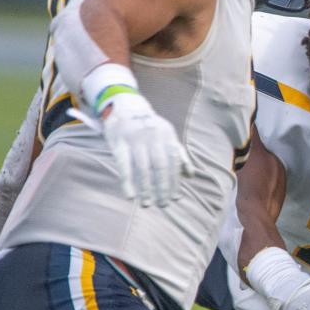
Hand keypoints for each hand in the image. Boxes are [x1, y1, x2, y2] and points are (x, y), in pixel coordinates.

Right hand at [69, 92, 193, 206]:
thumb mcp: (167, 134)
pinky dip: (127, 182)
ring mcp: (135, 139)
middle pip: (159, 167)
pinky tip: (130, 195)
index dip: (174, 181)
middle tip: (163, 204)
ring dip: (145, 189)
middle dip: (162, 188)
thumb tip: (190, 175)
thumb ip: (179, 154)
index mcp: (167, 135)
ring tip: (147, 204)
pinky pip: (124, 166)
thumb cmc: (149, 126)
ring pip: (142, 169)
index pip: (173, 162)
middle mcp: (152, 136)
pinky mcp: (119, 143)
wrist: (125, 105)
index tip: (176, 197)